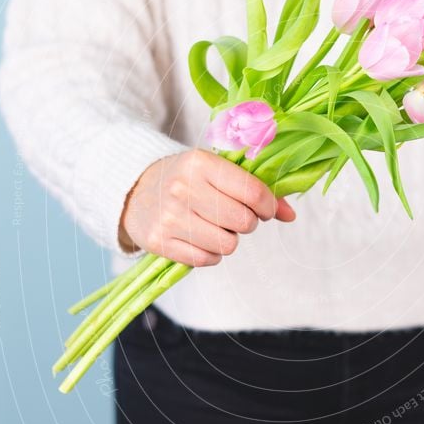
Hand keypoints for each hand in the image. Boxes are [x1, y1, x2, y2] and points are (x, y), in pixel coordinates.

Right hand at [119, 149, 295, 265]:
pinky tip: (200, 237)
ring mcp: (169, 216)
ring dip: (228, 239)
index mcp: (201, 163)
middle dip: (247, 223)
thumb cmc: (187, 178)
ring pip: (227, 245)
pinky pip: (206, 260)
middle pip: (244, 222)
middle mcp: (183, 188)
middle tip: (235, 215)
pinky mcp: (159, 241)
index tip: (264, 208)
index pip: (253, 192)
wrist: (134, 189)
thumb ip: (256, 189)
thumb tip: (290, 214)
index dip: (268, 206)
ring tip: (214, 225)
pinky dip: (210, 253)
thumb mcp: (217, 171)